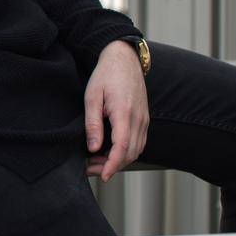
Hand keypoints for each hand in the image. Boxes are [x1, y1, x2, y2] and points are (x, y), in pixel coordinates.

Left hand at [85, 40, 149, 181]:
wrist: (124, 59)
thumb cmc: (106, 75)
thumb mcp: (92, 96)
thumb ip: (93, 123)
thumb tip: (93, 148)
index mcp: (124, 113)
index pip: (122, 147)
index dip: (112, 165)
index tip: (103, 176)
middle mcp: (139, 119)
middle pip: (130, 153)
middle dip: (112, 166)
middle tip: (91, 170)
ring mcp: (144, 120)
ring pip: (136, 150)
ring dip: (119, 161)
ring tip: (97, 163)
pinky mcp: (144, 119)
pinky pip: (139, 142)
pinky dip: (127, 153)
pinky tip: (110, 152)